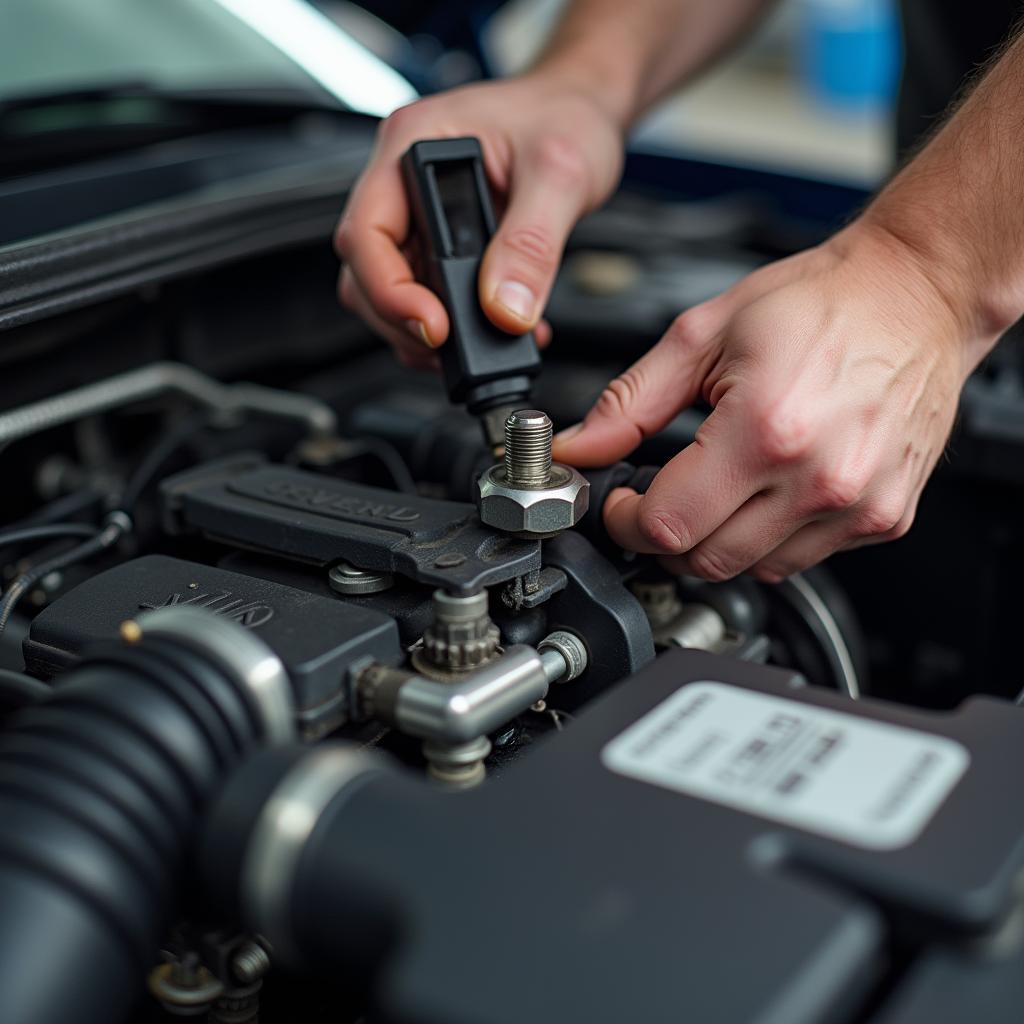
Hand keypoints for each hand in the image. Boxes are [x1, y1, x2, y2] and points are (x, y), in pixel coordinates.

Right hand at [335, 73, 624, 368]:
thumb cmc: (566, 115)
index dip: (389, 291)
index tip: (434, 326)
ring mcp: (418, 217)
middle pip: (366, 274)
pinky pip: (427, 298)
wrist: (583, 112)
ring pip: (390, 294)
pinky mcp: (440, 246)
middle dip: (403, 322)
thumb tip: (505, 309)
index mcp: (412, 144)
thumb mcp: (561, 174)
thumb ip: (532, 244)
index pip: (365, 233)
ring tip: (479, 345)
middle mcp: (403, 182)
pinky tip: (494, 332)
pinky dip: (454, 328)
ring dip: (425, 333)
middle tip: (455, 348)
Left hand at [553, 220, 985, 580]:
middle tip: (657, 498)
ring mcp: (857, 506)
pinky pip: (800, 560)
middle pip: (704, 560)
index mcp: (765, 428)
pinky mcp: (885, 519)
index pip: (666, 525)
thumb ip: (630, 402)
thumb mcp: (703, 334)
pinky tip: (766, 493)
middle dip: (662, 537)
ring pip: (751, 570)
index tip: (620, 503)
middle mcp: (819, 478)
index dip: (625, 522)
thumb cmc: (821, 303)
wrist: (916, 295)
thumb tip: (580, 447)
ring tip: (715, 488)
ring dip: (714, 542)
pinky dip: (767, 540)